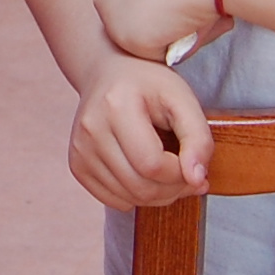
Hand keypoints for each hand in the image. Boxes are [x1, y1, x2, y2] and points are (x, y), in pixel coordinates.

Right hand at [69, 51, 211, 209]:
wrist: (107, 74)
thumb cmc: (148, 85)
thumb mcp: (182, 99)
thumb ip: (198, 138)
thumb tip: (197, 180)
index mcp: (116, 106)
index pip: (153, 165)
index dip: (181, 174)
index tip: (193, 163)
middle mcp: (91, 130)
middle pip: (140, 187)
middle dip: (173, 189)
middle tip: (187, 174)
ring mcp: (80, 149)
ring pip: (128, 198)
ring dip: (157, 195)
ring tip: (167, 171)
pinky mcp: (76, 164)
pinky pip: (113, 200)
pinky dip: (135, 195)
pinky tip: (143, 173)